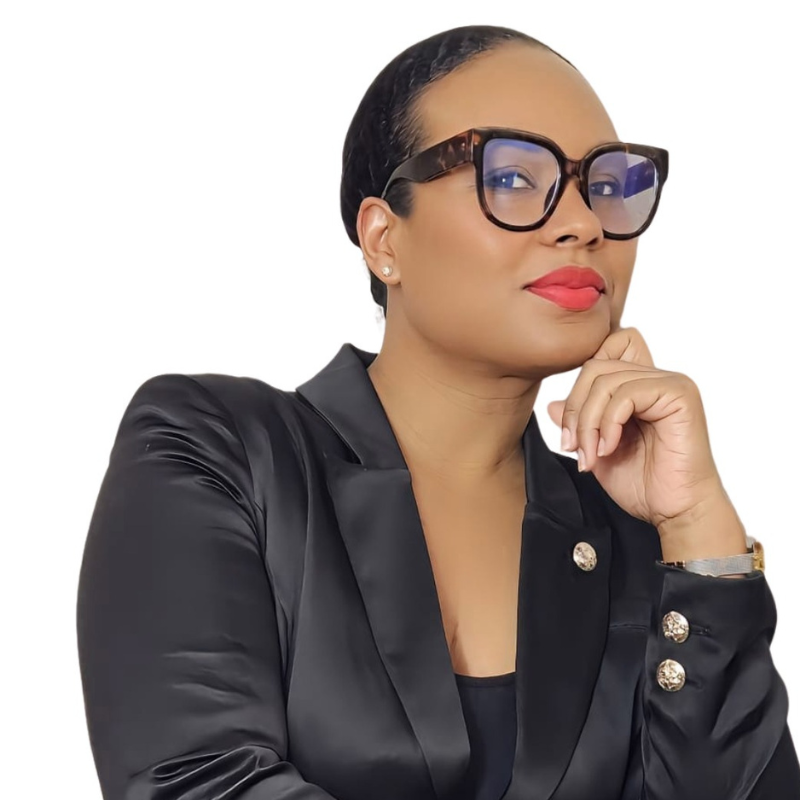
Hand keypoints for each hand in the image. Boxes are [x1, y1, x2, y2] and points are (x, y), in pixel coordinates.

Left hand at [545, 326, 725, 530]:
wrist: (675, 512)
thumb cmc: (644, 485)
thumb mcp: (595, 450)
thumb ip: (579, 425)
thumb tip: (552, 405)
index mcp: (639, 386)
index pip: (602, 352)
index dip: (579, 384)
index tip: (571, 429)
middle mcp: (656, 378)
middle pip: (595, 367)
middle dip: (575, 409)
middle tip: (572, 446)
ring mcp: (670, 383)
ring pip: (605, 380)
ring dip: (588, 422)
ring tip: (590, 454)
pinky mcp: (679, 395)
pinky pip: (627, 394)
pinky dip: (608, 423)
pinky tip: (609, 449)